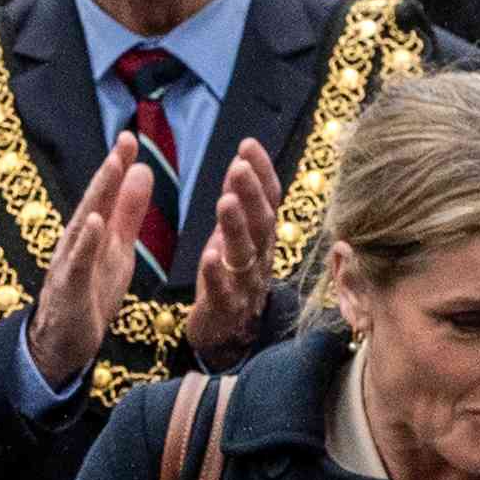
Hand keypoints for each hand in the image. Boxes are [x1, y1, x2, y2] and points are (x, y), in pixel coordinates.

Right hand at [25, 133, 151, 386]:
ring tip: (113, 167)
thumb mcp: (117, 249)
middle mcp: (76, 242)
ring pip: (84, 225)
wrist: (62, 344)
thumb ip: (128, 212)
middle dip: (109, 171)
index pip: (105, 194)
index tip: (132, 136)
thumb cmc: (89, 293)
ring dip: (98, 195)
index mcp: (92, 232)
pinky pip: (77, 263)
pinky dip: (86, 243)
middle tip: (126, 140)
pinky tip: (96, 223)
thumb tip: (141, 170)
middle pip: (94, 201)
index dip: (118, 165)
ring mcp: (69, 264)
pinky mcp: (69, 290)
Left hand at [184, 139, 280, 368]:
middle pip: (261, 223)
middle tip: (239, 167)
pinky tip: (209, 255)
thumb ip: (238, 202)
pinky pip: (223, 291)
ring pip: (245, 254)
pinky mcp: (225, 309)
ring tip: (224, 200)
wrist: (227, 334)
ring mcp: (245, 284)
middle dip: (251, 193)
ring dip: (236, 226)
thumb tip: (241, 161)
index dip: (261, 172)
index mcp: (262, 237)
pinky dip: (216, 273)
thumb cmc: (230, 277)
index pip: (269, 200)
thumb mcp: (233, 236)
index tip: (248, 145)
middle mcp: (260, 258)